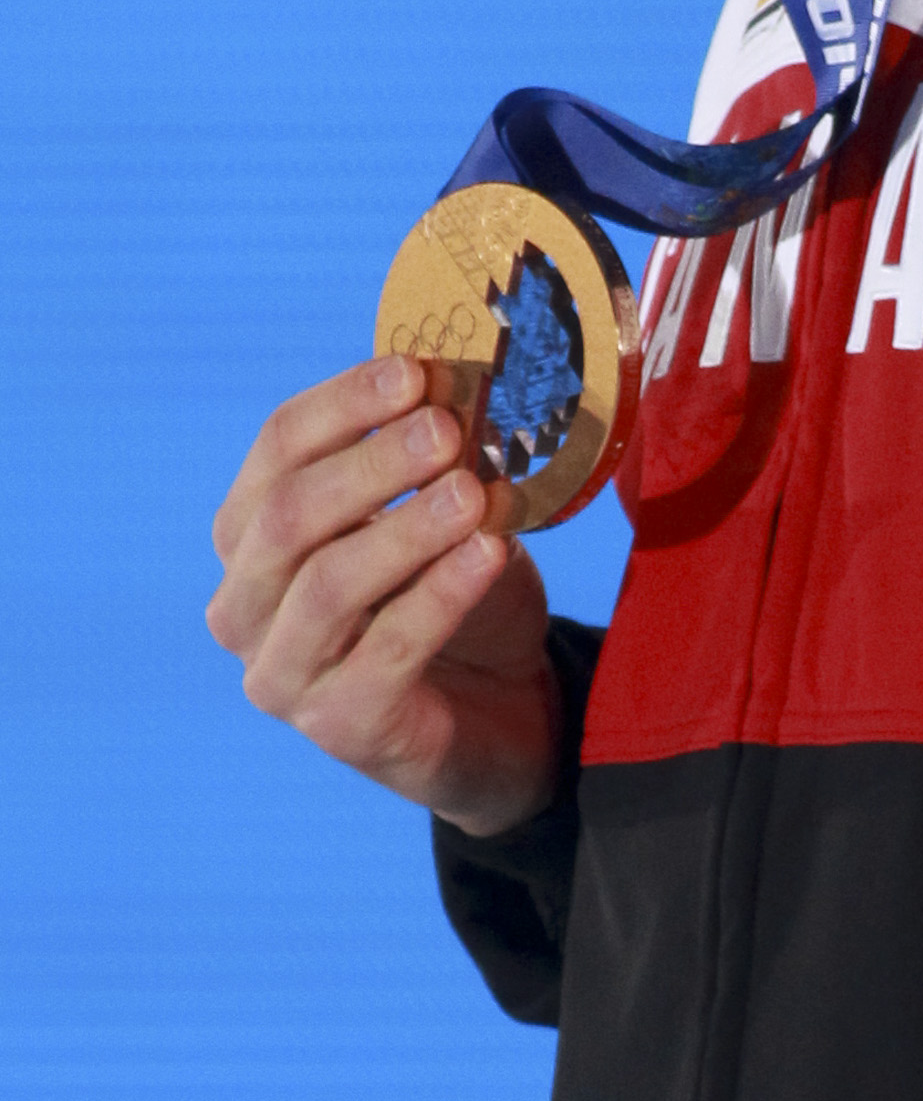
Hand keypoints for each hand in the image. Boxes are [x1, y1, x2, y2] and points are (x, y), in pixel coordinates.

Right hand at [208, 355, 561, 837]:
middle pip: (287, 516)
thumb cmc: (454, 589)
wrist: (499, 707)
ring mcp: (283, 674)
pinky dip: (440, 594)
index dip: (343, 404)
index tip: (414, 373)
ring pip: (328, 585)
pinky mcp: (339, 727)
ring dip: (406, 529)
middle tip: (447, 430)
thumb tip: (454, 381)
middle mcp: (244, 605)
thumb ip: (433, 457)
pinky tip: (490, 553)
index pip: (277, 449)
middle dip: (370, 465)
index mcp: (252, 533)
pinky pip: (386, 651)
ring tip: (473, 493)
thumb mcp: (441, 509)